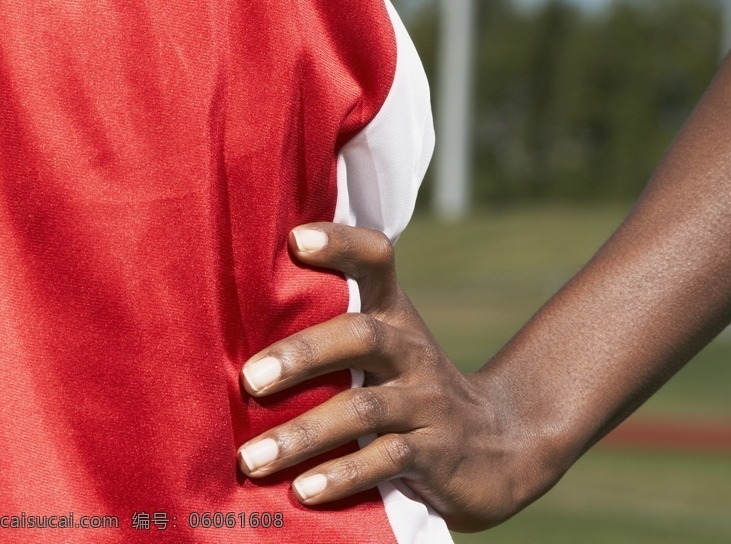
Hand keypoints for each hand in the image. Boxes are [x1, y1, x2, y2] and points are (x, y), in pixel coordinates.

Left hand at [236, 223, 543, 529]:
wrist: (495, 445)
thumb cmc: (409, 389)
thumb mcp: (384, 349)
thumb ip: (333, 331)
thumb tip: (234, 324)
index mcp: (394, 314)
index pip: (376, 260)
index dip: (341, 244)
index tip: (296, 239)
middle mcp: (411, 350)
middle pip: (361, 335)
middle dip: (303, 355)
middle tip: (250, 378)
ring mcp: (426, 401)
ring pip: (365, 408)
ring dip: (304, 433)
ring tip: (252, 458)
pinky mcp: (436, 453)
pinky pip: (386, 460)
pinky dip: (342, 474)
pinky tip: (303, 490)